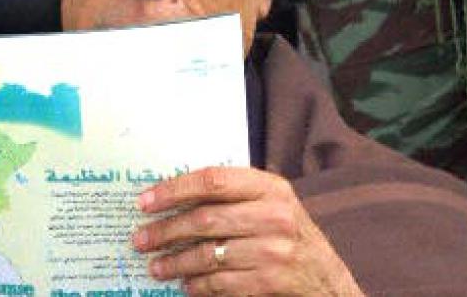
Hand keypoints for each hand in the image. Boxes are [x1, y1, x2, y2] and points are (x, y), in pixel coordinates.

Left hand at [132, 167, 364, 295]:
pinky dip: (198, 286)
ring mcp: (275, 250)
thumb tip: (171, 197)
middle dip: (165, 231)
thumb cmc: (287, 235)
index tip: (144, 202)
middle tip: (140, 240)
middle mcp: (274, 215)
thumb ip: (232, 196)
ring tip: (156, 267)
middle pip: (204, 219)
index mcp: (269, 187)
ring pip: (209, 255)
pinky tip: (185, 285)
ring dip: (175, 263)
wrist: (327, 279)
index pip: (212, 181)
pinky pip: (222, 283)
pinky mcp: (272, 281)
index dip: (173, 190)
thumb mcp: (268, 205)